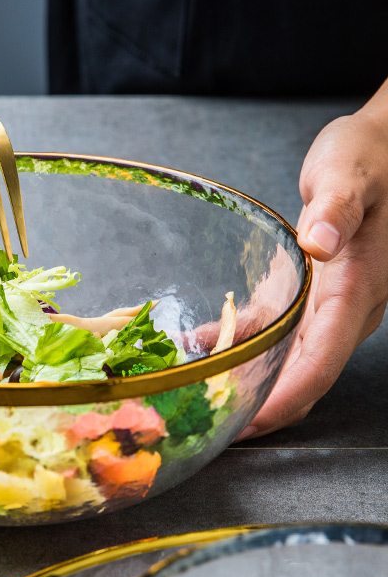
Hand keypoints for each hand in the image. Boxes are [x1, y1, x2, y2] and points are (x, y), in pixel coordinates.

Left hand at [238, 87, 387, 439]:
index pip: (321, 362)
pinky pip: (280, 330)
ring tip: (205, 397)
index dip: (286, 400)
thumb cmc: (370, 157)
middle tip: (214, 428)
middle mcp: (347, 307)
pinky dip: (245, 342)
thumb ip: (337, 207)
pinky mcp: (315, 289)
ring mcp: (331, 302)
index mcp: (356, 289)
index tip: (248, 425)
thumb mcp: (350, 173)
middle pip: (306, 374)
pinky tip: (205, 341)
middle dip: (266, 407)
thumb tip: (321, 241)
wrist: (386, 148)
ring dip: (255, 382)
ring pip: (294, 359)